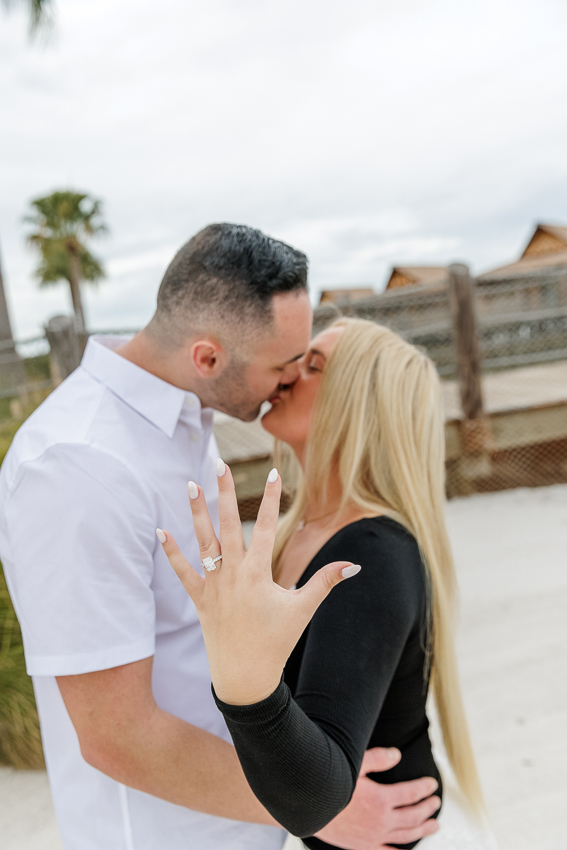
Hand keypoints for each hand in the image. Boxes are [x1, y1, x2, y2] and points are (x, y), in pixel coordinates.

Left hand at [157, 462, 359, 705]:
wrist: (245, 678)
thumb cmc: (277, 642)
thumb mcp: (303, 609)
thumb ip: (327, 582)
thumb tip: (355, 564)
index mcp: (258, 573)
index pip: (266, 527)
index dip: (271, 500)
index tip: (274, 474)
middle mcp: (233, 574)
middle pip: (228, 524)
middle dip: (224, 492)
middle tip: (220, 464)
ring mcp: (213, 586)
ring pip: (203, 542)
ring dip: (196, 513)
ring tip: (190, 485)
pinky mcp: (200, 599)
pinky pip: (183, 572)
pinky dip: (171, 553)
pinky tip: (160, 531)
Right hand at [317, 748, 440, 849]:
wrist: (309, 807)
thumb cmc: (329, 784)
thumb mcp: (353, 765)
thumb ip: (378, 758)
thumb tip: (398, 754)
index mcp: (380, 800)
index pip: (410, 794)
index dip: (424, 788)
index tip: (432, 784)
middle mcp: (381, 821)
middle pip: (413, 816)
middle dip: (427, 808)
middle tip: (435, 802)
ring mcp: (374, 837)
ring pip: (406, 836)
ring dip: (422, 829)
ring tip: (434, 825)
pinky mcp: (364, 846)